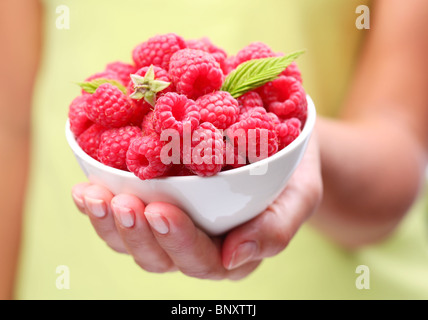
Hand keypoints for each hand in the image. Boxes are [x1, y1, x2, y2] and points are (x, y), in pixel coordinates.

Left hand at [71, 134, 321, 279]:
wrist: (277, 143)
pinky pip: (124, 216)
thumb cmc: (292, 171)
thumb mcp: (300, 195)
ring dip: (110, 223)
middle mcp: (199, 245)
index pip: (203, 261)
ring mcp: (174, 226)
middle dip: (137, 234)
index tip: (163, 212)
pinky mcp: (156, 204)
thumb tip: (233, 256)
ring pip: (134, 242)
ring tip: (94, 196)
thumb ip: (277, 228)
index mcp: (233, 251)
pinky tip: (87, 189)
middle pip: (160, 258)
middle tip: (124, 202)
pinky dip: (102, 206)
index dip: (179, 242)